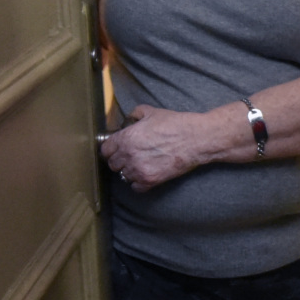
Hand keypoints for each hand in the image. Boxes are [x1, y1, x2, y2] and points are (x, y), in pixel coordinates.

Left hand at [98, 104, 214, 190]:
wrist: (194, 139)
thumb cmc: (174, 124)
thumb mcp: (150, 112)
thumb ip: (134, 115)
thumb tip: (127, 122)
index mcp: (126, 138)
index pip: (105, 150)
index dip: (111, 149)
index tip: (117, 149)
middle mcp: (128, 155)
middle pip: (112, 164)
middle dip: (120, 160)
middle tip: (131, 156)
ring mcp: (138, 170)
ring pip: (123, 176)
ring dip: (130, 171)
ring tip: (140, 165)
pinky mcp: (150, 181)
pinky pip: (135, 187)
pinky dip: (139, 183)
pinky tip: (146, 174)